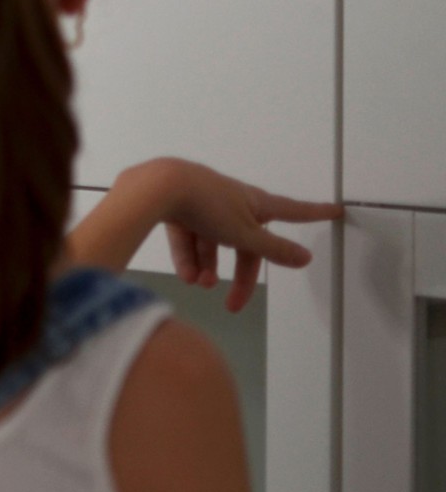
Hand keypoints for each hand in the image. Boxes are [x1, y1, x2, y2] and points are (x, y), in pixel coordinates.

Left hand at [142, 158, 339, 311]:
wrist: (156, 186)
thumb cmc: (207, 205)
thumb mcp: (245, 233)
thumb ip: (274, 249)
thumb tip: (307, 258)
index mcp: (254, 202)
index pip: (291, 211)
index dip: (313, 213)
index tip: (335, 210)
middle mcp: (230, 200)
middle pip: (244, 243)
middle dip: (239, 275)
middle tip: (234, 305)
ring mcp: (200, 202)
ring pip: (211, 242)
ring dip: (207, 267)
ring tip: (200, 284)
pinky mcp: (173, 206)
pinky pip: (187, 236)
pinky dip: (187, 257)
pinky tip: (185, 276)